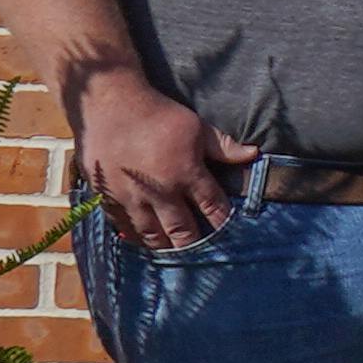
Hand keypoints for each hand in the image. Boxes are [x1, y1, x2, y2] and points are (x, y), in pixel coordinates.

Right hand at [75, 68, 251, 253]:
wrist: (109, 106)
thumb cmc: (157, 114)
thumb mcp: (196, 127)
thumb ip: (223, 146)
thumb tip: (254, 154)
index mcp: (187, 173)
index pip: (212, 207)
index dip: (221, 223)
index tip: (228, 234)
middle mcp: (161, 191)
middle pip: (183, 231)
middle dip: (195, 244)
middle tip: (203, 254)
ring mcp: (132, 198)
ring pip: (153, 235)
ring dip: (166, 247)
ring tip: (177, 255)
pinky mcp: (108, 198)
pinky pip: (125, 228)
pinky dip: (137, 238)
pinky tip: (145, 243)